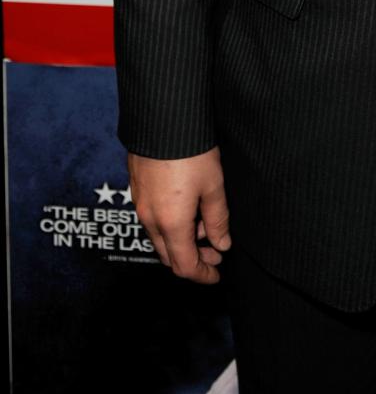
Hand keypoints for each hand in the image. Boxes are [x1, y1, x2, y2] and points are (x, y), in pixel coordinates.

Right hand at [128, 147, 230, 284]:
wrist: (162, 118)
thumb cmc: (191, 151)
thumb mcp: (213, 185)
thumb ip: (218, 219)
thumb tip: (222, 245)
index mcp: (171, 223)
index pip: (184, 266)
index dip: (202, 275)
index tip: (217, 274)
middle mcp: (150, 219)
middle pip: (169, 256)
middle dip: (193, 260)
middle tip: (215, 252)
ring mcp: (140, 204)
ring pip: (159, 238)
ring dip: (181, 242)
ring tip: (205, 226)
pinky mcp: (137, 189)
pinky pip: (152, 221)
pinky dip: (170, 226)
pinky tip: (187, 210)